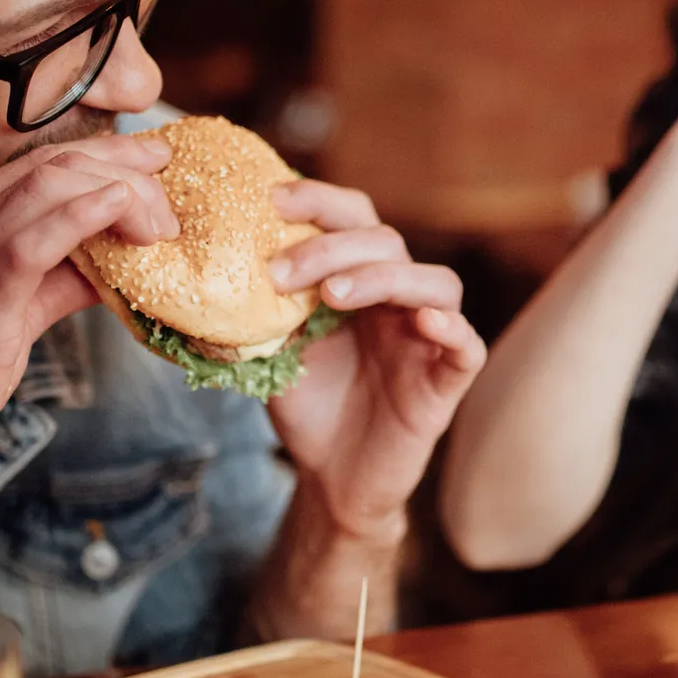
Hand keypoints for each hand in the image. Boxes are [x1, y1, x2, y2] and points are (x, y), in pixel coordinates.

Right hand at [0, 134, 179, 509]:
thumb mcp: (3, 314)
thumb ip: (55, 278)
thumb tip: (118, 256)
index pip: (33, 164)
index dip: (101, 154)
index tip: (151, 162)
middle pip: (46, 168)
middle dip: (119, 170)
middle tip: (166, 200)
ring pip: (43, 191)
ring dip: (118, 195)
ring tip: (159, 224)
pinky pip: (30, 246)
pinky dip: (83, 217)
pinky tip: (121, 213)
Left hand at [266, 179, 486, 542]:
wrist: (332, 477)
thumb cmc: (309, 405)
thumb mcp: (272, 349)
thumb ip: (259, 311)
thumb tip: (210, 275)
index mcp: (359, 280)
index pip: (353, 220)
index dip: (320, 200)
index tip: (272, 200)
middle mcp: (397, 300)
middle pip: (388, 243)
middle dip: (332, 247)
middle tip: (281, 273)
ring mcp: (426, 338)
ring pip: (436, 284)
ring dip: (385, 277)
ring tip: (334, 295)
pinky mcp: (446, 382)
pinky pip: (467, 346)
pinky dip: (451, 327)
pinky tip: (422, 321)